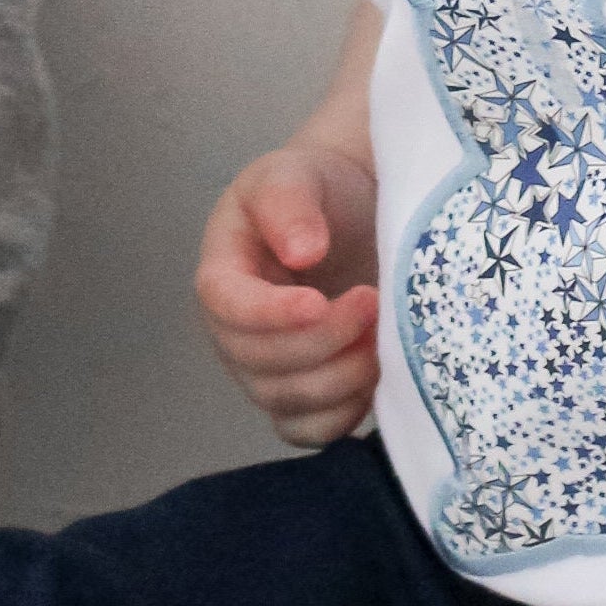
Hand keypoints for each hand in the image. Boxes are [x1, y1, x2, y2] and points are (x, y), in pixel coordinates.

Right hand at [195, 132, 380, 445]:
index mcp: (222, 272)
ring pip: (286, 401)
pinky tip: (376, 375)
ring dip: (340, 378)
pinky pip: (310, 431)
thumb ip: (290, 205)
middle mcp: (234, 331)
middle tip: (373, 302)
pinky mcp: (302, 397)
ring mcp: (265, 371)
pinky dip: (343, 414)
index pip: (226, 306)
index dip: (269, 314)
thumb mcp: (295, 174)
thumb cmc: (317, 191)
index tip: (319, 300)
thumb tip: (301, 253)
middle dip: (321, 341)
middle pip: (258, 361)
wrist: (352, 214)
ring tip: (383, 337)